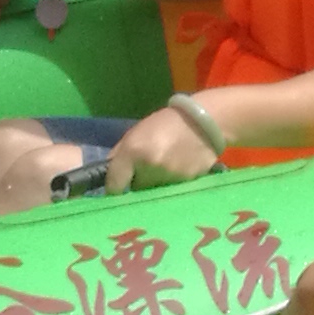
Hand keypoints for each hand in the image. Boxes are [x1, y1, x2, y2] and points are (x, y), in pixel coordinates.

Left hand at [107, 105, 222, 191]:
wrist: (205, 121)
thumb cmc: (166, 124)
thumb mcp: (137, 133)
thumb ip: (120, 155)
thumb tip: (108, 176)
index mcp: (133, 151)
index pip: (115, 185)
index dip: (115, 189)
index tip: (118, 188)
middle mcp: (150, 167)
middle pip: (136, 191)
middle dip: (138, 184)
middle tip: (147, 171)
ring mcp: (169, 177)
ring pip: (154, 193)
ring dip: (156, 185)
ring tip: (165, 169)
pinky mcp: (186, 183)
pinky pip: (171, 191)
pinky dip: (172, 184)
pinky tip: (179, 169)